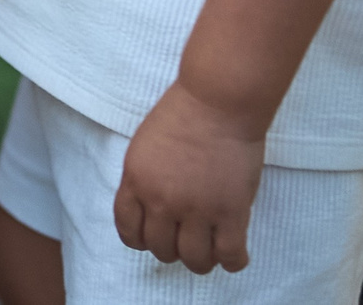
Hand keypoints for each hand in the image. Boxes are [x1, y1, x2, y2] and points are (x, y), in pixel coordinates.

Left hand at [114, 83, 263, 273]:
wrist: (218, 100)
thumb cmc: (184, 112)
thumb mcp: (145, 145)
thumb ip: (145, 179)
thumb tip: (151, 210)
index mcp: (136, 181)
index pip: (128, 229)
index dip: (141, 239)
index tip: (152, 237)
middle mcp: (161, 200)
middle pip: (160, 249)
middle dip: (172, 249)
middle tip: (186, 240)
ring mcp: (195, 209)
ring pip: (194, 260)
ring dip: (201, 260)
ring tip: (210, 251)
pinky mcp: (229, 212)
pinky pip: (229, 254)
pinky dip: (233, 261)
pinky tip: (235, 255)